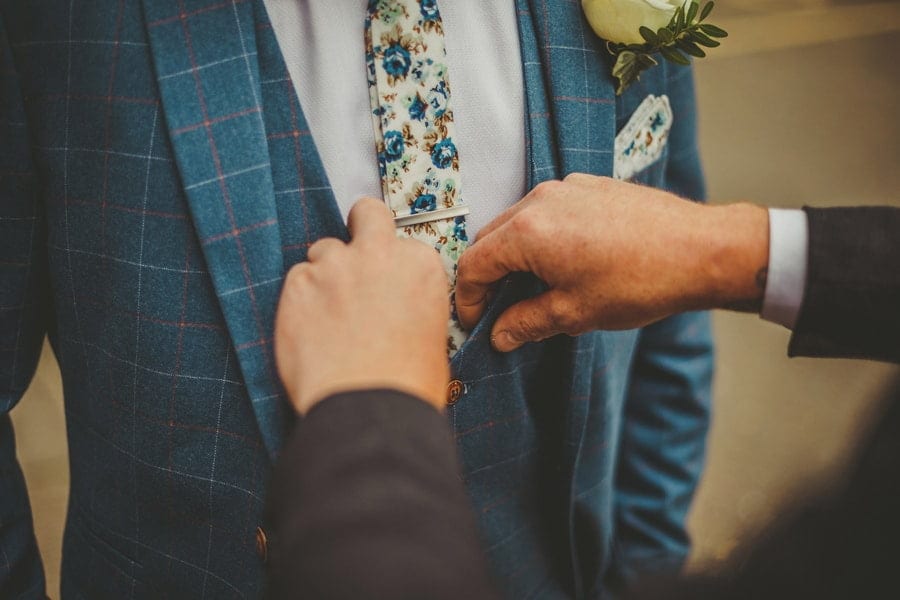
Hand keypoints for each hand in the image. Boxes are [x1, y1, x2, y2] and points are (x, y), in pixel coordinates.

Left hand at [275, 198, 450, 414]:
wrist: (369, 408)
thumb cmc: (406, 383)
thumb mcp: (432, 336)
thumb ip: (410, 304)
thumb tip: (393, 309)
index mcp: (418, 265)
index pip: (401, 244)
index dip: (390, 265)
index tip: (383, 283)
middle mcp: (378, 254)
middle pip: (366, 214)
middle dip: (361, 225)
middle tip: (354, 255)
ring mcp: (334, 265)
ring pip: (322, 251)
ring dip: (324, 274)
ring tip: (327, 316)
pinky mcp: (297, 285)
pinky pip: (295, 280)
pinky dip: (299, 301)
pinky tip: (309, 332)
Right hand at [456, 174, 768, 351]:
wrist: (701, 249)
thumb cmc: (641, 282)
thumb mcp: (575, 313)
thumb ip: (526, 323)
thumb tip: (499, 336)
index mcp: (528, 232)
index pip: (473, 264)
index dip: (468, 299)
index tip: (477, 324)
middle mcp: (539, 200)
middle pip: (490, 239)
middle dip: (487, 277)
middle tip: (498, 311)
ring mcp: (565, 187)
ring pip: (517, 222)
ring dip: (513, 255)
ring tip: (531, 289)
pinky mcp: (588, 185)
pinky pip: (546, 210)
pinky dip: (540, 237)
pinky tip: (561, 263)